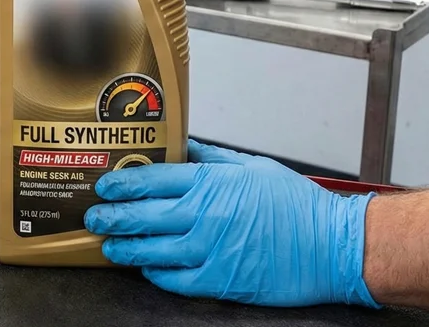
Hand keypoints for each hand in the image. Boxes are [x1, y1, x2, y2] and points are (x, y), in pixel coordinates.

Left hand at [84, 140, 379, 307]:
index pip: (152, 179)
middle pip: (142, 215)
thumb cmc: (298, 206)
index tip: (104, 186)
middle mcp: (204, 215)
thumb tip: (183, 146)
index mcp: (212, 183)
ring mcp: (210, 250)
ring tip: (109, 245)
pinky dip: (154, 273)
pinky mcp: (220, 281)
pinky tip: (146, 267)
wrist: (335, 247)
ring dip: (123, 248)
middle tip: (93, 216)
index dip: (122, 183)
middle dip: (111, 216)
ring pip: (150, 250)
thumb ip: (212, 158)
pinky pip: (174, 279)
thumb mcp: (253, 168)